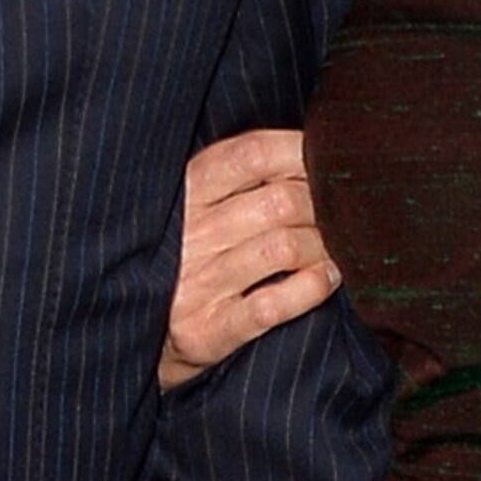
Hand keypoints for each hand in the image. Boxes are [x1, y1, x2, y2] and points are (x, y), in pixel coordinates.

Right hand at [160, 126, 337, 389]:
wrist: (138, 331)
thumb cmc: (186, 255)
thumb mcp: (197, 203)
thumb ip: (242, 175)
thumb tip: (316, 149)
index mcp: (186, 190)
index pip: (253, 154)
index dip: (301, 152)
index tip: (328, 160)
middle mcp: (188, 234)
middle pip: (281, 202)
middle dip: (324, 205)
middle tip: (341, 214)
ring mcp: (197, 284)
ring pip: (284, 248)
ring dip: (325, 246)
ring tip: (337, 247)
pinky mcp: (207, 330)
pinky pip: (275, 304)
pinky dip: (312, 287)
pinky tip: (325, 278)